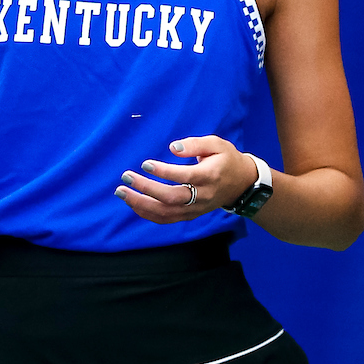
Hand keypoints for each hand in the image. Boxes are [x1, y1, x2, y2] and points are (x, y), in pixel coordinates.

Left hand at [114, 135, 258, 223]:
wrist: (241, 184)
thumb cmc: (226, 159)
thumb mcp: (217, 144)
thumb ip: (195, 144)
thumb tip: (172, 147)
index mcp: (209, 176)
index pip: (183, 176)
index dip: (163, 171)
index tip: (145, 163)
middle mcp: (202, 196)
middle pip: (171, 198)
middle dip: (145, 189)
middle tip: (126, 178)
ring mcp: (196, 208)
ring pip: (166, 212)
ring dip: (141, 204)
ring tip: (122, 193)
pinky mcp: (190, 215)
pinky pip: (166, 219)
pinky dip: (147, 214)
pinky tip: (134, 204)